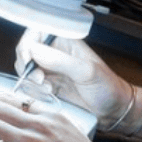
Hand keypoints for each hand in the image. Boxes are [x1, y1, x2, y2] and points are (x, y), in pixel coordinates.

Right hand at [15, 30, 132, 128]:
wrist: (114, 110)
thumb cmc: (107, 87)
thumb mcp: (86, 72)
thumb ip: (60, 61)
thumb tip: (34, 50)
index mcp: (66, 41)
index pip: (37, 31)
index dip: (28, 42)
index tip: (28, 58)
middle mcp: (57, 52)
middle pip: (27, 49)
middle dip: (27, 64)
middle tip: (39, 78)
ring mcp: (52, 69)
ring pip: (27, 67)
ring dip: (31, 78)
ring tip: (47, 87)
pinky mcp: (50, 84)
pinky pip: (32, 83)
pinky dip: (34, 89)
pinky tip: (49, 93)